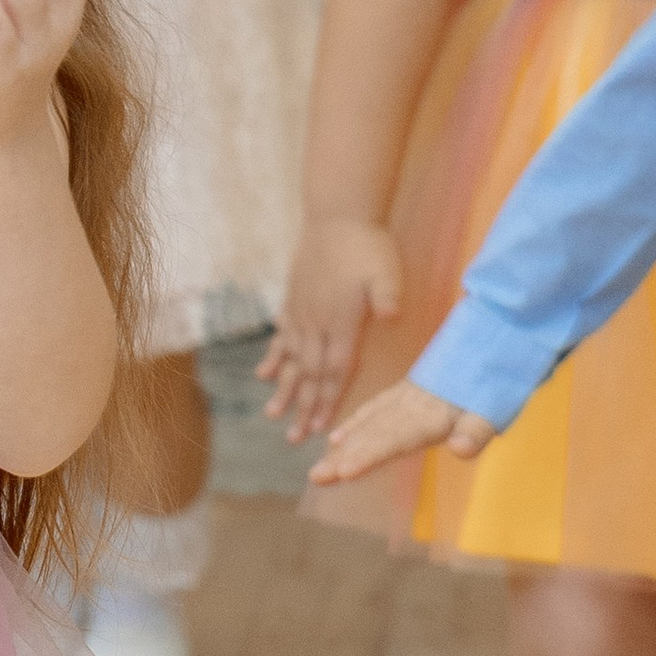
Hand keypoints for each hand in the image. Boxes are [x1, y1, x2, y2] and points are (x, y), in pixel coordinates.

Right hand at [260, 215, 401, 437]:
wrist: (336, 216)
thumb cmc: (367, 244)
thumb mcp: (386, 270)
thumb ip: (386, 297)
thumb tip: (391, 317)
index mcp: (341, 323)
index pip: (334, 371)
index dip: (327, 401)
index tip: (319, 429)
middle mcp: (316, 324)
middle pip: (309, 374)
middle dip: (303, 408)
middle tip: (294, 439)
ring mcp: (301, 314)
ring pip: (291, 360)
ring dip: (284, 390)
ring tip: (273, 415)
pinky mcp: (294, 302)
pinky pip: (281, 337)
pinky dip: (274, 358)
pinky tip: (265, 374)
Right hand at [310, 375, 494, 485]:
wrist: (493, 340)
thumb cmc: (496, 382)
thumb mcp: (494, 409)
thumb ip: (476, 431)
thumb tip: (460, 450)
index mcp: (430, 415)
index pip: (393, 439)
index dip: (368, 455)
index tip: (344, 472)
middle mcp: (410, 408)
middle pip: (372, 435)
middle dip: (343, 458)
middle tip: (316, 477)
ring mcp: (404, 399)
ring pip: (367, 425)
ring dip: (343, 447)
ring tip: (320, 467)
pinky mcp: (405, 394)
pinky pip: (373, 410)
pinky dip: (354, 425)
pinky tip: (338, 439)